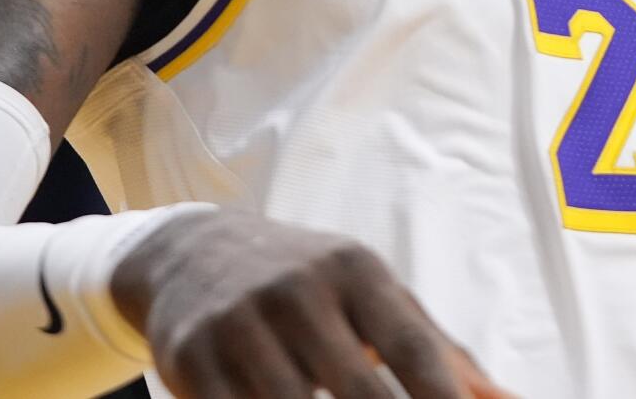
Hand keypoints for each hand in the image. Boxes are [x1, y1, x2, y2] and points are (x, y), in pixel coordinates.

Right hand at [110, 207, 515, 398]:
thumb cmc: (312, 287)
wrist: (194, 251)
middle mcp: (299, 290)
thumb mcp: (375, 298)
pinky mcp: (191, 357)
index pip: (411, 346)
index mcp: (355, 271)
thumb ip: (439, 353)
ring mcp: (241, 323)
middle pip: (358, 389)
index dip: (444, 398)